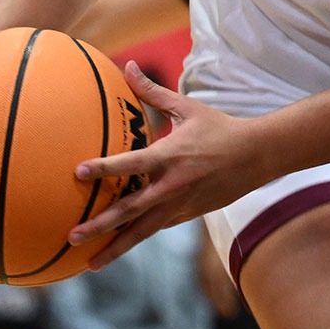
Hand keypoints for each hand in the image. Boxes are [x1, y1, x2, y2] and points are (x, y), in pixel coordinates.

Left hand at [68, 63, 270, 268]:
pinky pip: (156, 228)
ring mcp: (180, 204)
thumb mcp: (186, 108)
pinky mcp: (187, 215)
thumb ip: (152, 92)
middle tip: (73, 235)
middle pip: (131, 210)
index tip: (78, 172)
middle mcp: (172, 185)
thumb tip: (127, 66)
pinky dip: (136, 237)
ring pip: (143, 231)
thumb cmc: (219, 128)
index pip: (132, 163)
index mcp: (170, 156)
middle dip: (101, 225)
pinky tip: (117, 248)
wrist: (256, 157)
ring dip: (116, 246)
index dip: (105, 168)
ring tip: (90, 263)